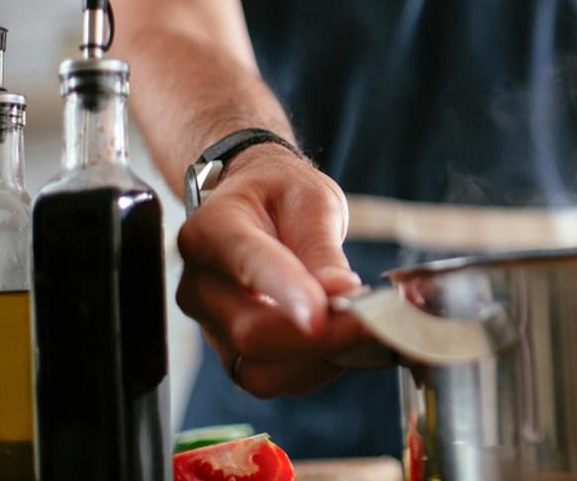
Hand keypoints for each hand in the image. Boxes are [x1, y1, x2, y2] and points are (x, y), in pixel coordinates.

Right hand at [176, 144, 366, 396]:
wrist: (257, 209)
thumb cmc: (281, 197)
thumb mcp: (311, 200)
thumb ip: (321, 246)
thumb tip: (340, 292)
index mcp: (211, 231)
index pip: (247, 264)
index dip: (286, 292)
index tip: (322, 313)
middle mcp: (200, 285)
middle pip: (252, 332)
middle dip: (322, 336)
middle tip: (376, 319)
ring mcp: (211, 326)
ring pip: (260, 370)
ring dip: (321, 358)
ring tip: (364, 327)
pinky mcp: (232, 353)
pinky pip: (273, 379)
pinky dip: (316, 368)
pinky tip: (344, 340)